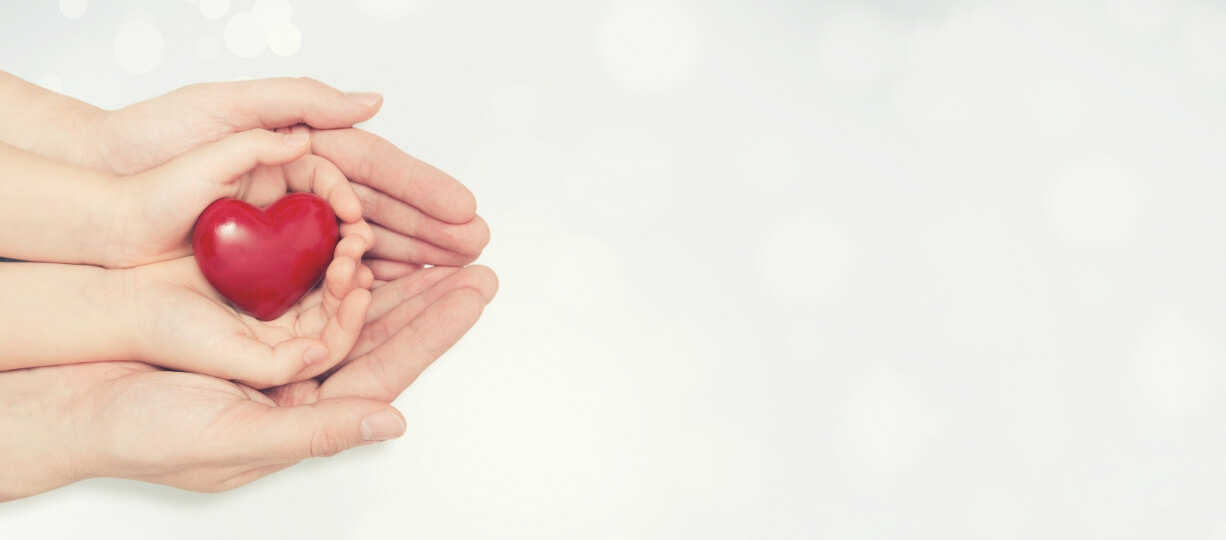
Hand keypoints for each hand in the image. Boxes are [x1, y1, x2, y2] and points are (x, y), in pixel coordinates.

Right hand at [0, 263, 495, 500]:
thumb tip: (393, 424)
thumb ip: (319, 429)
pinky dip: (331, 255)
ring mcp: (269, 345)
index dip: (435, 330)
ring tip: (427, 240)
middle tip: (472, 257)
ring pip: (346, 301)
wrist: (67, 399)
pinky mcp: (241, 314)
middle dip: (427, 295)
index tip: (477, 290)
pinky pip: (301, 280)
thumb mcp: (235, 435)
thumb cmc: (140, 433)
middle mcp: (295, 380)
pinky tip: (358, 232)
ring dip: (387, 269)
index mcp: (303, 415)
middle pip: (380, 331)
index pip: (387, 368)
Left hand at [90, 78, 488, 267]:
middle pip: (381, 211)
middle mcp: (303, 191)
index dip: (422, 190)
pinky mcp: (272, 269)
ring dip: (413, 258)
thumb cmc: (151, 145)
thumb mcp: (223, 106)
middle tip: (476, 246)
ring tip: (455, 271)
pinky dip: (370, 284)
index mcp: (300, 148)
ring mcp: (291, 231)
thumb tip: (369, 103)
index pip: (375, 170)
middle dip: (433, 229)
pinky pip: (331, 278)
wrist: (100, 201)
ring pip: (365, 246)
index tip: (462, 208)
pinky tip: (401, 291)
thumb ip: (299, 100)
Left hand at [105, 127, 371, 267]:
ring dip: (338, 260)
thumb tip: (326, 129)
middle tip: (361, 254)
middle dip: (353, 231)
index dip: (345, 194)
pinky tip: (321, 296)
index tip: (352, 217)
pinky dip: (312, 280)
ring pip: (317, 243)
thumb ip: (274, 116)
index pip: (326, 173)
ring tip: (348, 280)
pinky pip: (292, 269)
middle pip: (330, 210)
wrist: (108, 208)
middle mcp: (273, 188)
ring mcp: (262, 225)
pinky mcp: (249, 258)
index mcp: (271, 151)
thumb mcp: (217, 113)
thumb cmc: (151, 147)